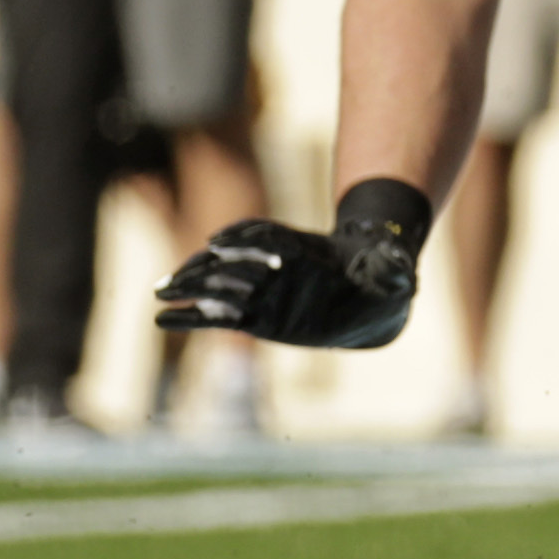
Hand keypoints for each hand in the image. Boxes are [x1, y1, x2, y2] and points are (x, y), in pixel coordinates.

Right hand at [154, 181, 431, 347]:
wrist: (372, 290)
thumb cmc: (382, 276)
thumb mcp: (393, 270)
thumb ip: (391, 265)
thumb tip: (401, 260)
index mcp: (307, 251)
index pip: (268, 238)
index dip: (245, 238)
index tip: (219, 242)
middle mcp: (279, 268)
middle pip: (235, 261)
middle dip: (206, 268)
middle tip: (175, 278)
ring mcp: (265, 291)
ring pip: (220, 288)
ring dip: (189, 290)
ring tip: (158, 295)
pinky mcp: (258, 316)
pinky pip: (221, 318)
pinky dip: (193, 319)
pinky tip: (162, 320)